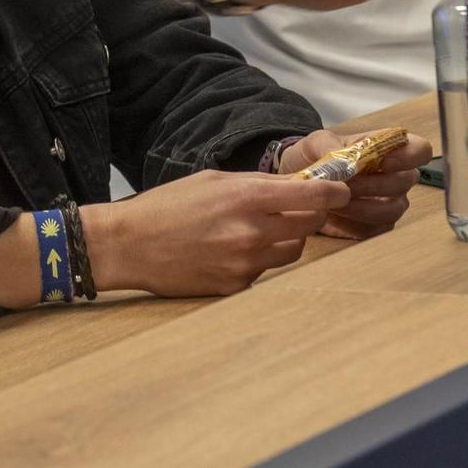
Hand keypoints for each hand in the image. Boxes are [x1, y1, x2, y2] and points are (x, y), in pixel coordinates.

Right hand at [80, 169, 350, 297]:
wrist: (128, 246)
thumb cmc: (167, 206)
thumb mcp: (212, 180)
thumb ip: (256, 184)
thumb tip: (296, 187)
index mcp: (247, 198)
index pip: (314, 197)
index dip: (334, 193)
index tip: (339, 191)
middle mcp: (252, 232)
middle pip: (309, 226)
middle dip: (308, 215)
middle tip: (294, 209)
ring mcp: (245, 263)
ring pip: (292, 251)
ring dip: (285, 239)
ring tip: (255, 231)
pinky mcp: (236, 286)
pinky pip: (265, 271)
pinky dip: (258, 260)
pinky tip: (230, 251)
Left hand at [278, 128, 430, 238]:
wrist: (301, 181)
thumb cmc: (317, 157)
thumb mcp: (317, 143)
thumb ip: (328, 145)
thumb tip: (340, 159)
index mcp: (389, 150)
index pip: (419, 150)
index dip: (408, 157)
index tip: (383, 162)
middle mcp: (397, 177)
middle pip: (403, 182)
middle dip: (372, 185)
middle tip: (345, 185)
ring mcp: (390, 204)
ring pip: (391, 210)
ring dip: (361, 207)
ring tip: (334, 202)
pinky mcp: (376, 227)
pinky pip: (373, 230)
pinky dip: (350, 225)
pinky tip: (332, 215)